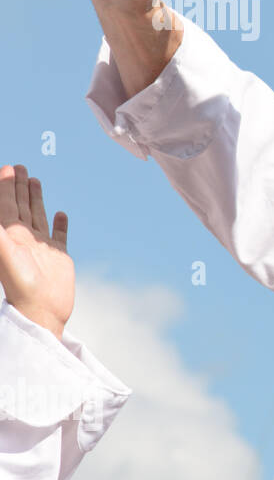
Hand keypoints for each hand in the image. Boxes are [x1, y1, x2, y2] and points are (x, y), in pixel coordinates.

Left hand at [0, 165, 72, 341]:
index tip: (7, 167)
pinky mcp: (59, 257)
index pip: (6, 205)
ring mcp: (42, 247)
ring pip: (38, 215)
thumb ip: (1, 233)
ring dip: (36, 198)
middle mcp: (24, 238)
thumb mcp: (5, 253)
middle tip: (19, 167)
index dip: (5, 186)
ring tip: (36, 181)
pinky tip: (62, 214)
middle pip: (20, 206)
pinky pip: (59, 236)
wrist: (41, 312)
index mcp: (11, 236)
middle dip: (18, 186)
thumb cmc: (20, 285)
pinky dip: (61, 224)